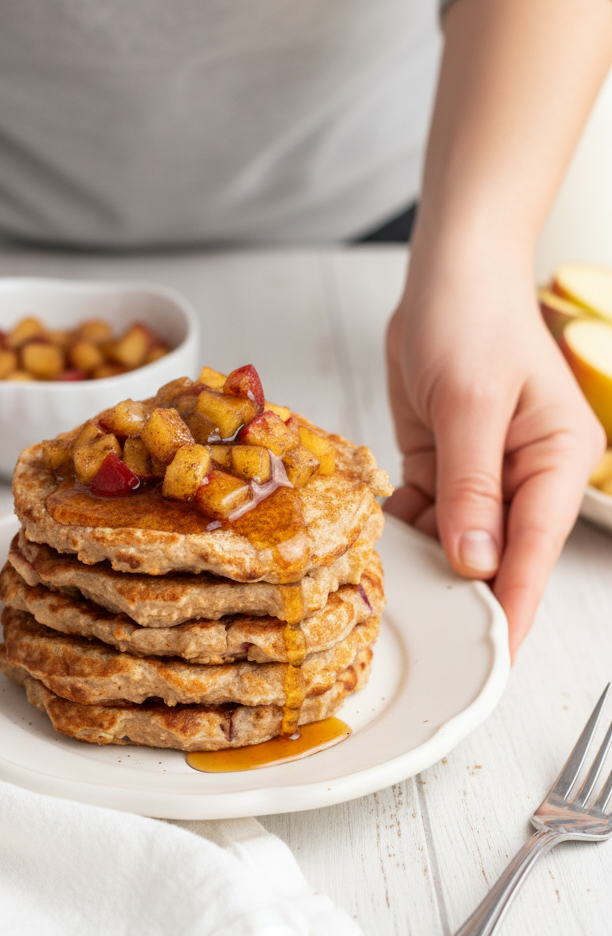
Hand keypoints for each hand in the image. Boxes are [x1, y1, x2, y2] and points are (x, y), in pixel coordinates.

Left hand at [385, 248, 604, 657]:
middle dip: (465, 597)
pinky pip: (427, 518)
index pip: (535, 552)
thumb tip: (476, 561)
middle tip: (431, 646)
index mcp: (557, 462)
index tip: (493, 659)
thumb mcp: (470, 403)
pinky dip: (404, 534)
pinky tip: (378, 550)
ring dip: (427, 567)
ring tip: (391, 600)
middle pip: (499, 557)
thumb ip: (472, 485)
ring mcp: (486, 476)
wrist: (447, 275)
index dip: (512, 609)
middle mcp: (527, 476)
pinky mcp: (447, 469)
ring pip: (458, 543)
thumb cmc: (473, 318)